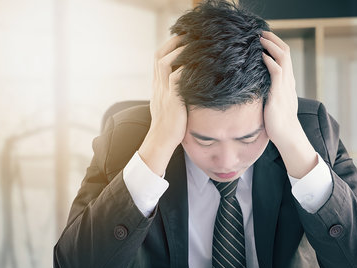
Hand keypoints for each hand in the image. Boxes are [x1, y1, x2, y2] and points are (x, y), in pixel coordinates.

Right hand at [138, 36, 186, 175]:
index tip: (182, 39)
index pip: (158, 60)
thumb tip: (189, 87)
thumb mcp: (170, 107)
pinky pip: (177, 77)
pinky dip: (186, 68)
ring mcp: (163, 92)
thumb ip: (176, 95)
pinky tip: (198, 63)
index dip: (169, 47)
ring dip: (179, 51)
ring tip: (193, 44)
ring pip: (165, 62)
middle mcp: (158, 86)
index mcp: (157, 87)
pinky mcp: (172, 100)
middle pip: (159, 56)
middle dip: (173, 43)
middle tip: (189, 35)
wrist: (161, 142)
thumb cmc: (170, 128)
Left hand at [260, 31, 316, 177]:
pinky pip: (277, 72)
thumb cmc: (278, 125)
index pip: (285, 59)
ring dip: (271, 46)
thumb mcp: (273, 105)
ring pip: (283, 58)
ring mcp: (285, 87)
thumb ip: (269, 95)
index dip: (276, 47)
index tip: (265, 41)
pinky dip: (270, 61)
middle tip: (262, 33)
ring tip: (261, 39)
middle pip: (285, 54)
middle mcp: (288, 82)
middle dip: (274, 41)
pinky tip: (262, 56)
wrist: (288, 137)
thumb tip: (257, 92)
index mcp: (287, 84)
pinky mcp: (279, 94)